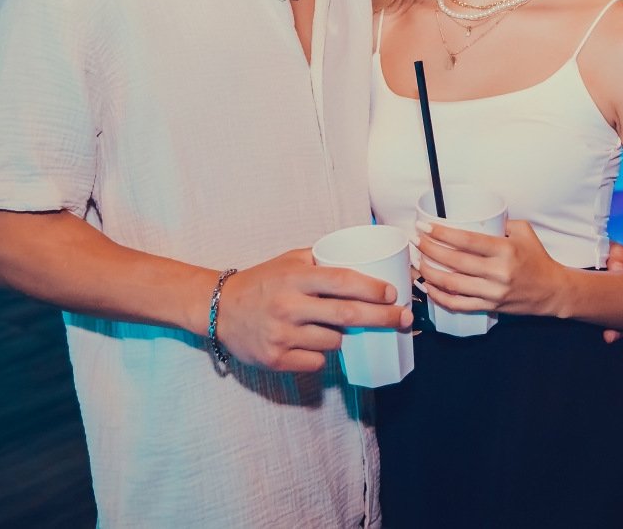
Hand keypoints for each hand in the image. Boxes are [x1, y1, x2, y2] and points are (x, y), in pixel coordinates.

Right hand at [212, 248, 412, 372]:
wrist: (219, 309)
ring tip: (330, 326)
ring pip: (334, 342)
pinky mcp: (277, 359)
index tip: (392, 293)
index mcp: (294, 277)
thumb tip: (365, 258)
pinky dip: (321, 355)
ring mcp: (282, 335)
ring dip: (343, 337)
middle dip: (383, 318)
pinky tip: (308, 343)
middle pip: (348, 315)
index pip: (342, 281)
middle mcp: (288, 306)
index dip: (372, 288)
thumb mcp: (289, 261)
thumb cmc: (261, 282)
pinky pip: (317, 363)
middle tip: (404, 319)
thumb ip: (322, 259)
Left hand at [414, 219, 563, 316]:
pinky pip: (458, 304)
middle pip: (454, 261)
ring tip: (418, 261)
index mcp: (505, 250)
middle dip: (429, 250)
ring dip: (430, 273)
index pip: (466, 241)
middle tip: (416, 240)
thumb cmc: (537, 258)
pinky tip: (429, 286)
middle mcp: (498, 272)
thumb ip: (499, 222)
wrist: (552, 290)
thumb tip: (473, 215)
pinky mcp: (490, 306)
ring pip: (452, 284)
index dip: (441, 234)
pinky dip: (440, 297)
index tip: (425, 227)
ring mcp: (493, 292)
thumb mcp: (523, 231)